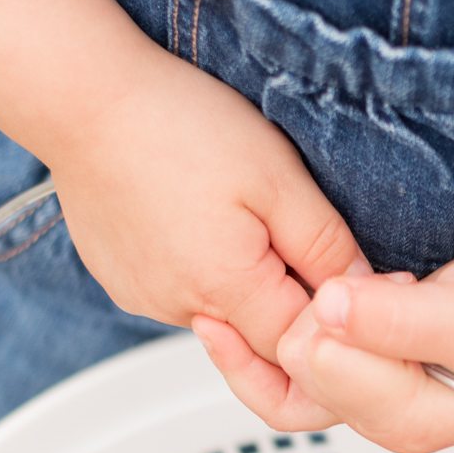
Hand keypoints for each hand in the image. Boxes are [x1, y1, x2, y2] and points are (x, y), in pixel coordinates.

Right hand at [48, 49, 366, 385]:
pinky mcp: (127, 286)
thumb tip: (366, 293)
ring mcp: (147, 301)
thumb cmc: (175, 123)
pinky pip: (187, 298)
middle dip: (301, 313)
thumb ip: (325, 246)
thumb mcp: (277, 176)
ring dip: (254, 290)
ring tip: (251, 219)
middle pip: (265, 346)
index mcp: (225, 289)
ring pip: (227, 323)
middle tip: (318, 252)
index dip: (343, 326)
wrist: (82, 98)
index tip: (371, 283)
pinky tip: (207, 222)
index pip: (305, 354)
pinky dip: (210, 274)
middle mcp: (181, 311)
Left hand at [195, 233, 453, 452]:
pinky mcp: (374, 370)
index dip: (331, 313)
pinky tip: (363, 292)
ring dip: (324, 312)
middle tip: (387, 287)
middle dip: (324, 315)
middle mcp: (383, 419)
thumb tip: (326, 307)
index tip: (382, 286)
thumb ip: (394, 319)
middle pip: (296, 369)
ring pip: (298, 360)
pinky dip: (322, 313)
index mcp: (404, 421)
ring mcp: (376, 397)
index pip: (316, 367)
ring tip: (385, 291)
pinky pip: (315, 348)